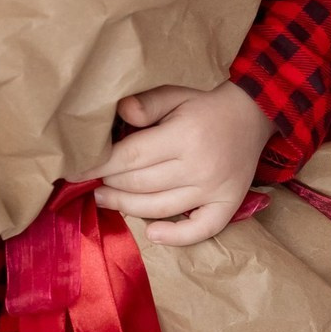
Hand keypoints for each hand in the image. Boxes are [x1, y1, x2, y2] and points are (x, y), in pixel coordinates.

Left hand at [92, 81, 274, 246]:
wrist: (252, 116)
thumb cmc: (205, 107)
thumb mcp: (176, 94)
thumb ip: (147, 104)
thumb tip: (120, 113)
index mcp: (183, 135)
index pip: (131, 156)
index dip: (101, 165)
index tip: (78, 169)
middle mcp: (198, 166)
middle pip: (141, 184)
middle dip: (110, 185)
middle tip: (93, 184)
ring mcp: (213, 189)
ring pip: (160, 208)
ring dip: (127, 207)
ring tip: (106, 200)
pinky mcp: (227, 205)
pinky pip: (199, 230)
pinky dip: (175, 237)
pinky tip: (152, 233)